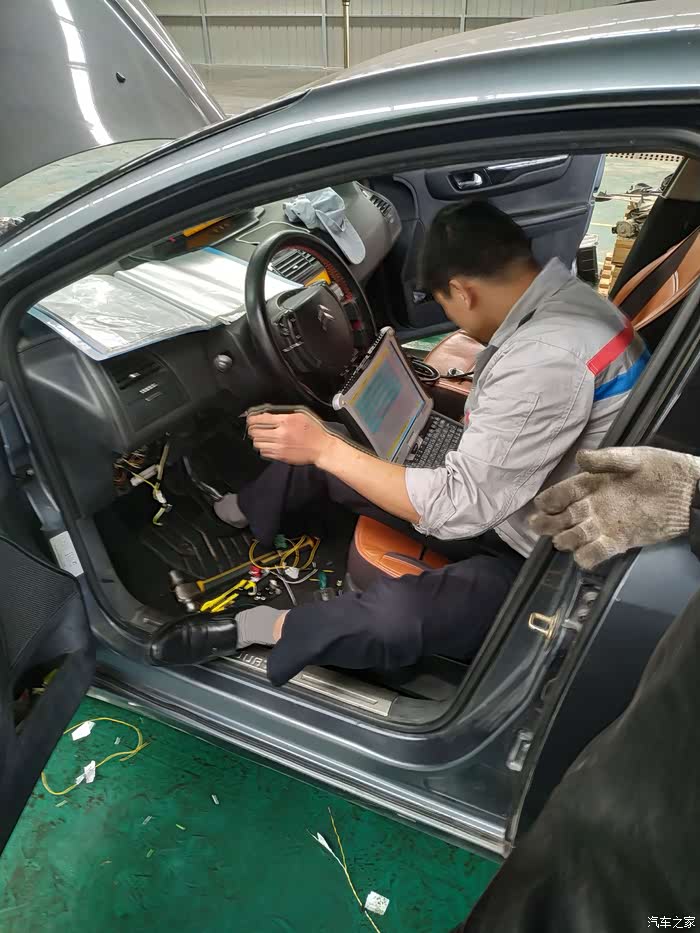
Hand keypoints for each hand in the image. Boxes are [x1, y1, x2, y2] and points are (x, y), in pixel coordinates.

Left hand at [247, 409, 335, 465]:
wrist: (321, 448)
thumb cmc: (314, 431)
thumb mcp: (301, 415)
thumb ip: (284, 414)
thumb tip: (268, 414)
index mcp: (286, 421)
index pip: (260, 419)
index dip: (252, 418)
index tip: (250, 419)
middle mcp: (281, 434)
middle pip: (255, 431)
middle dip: (252, 429)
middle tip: (254, 428)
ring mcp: (280, 446)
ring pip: (257, 442)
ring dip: (257, 439)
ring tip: (261, 437)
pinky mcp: (280, 456)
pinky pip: (263, 452)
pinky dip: (263, 448)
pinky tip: (268, 444)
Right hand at [530, 447, 699, 568]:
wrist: (689, 491)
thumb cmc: (661, 469)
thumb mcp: (633, 458)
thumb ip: (606, 459)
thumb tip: (579, 458)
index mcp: (592, 484)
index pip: (562, 493)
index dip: (549, 500)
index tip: (542, 505)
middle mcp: (593, 506)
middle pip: (562, 518)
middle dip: (548, 522)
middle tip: (539, 525)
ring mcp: (604, 525)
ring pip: (574, 537)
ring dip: (565, 539)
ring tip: (564, 538)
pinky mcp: (618, 541)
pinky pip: (595, 553)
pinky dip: (586, 557)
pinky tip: (583, 555)